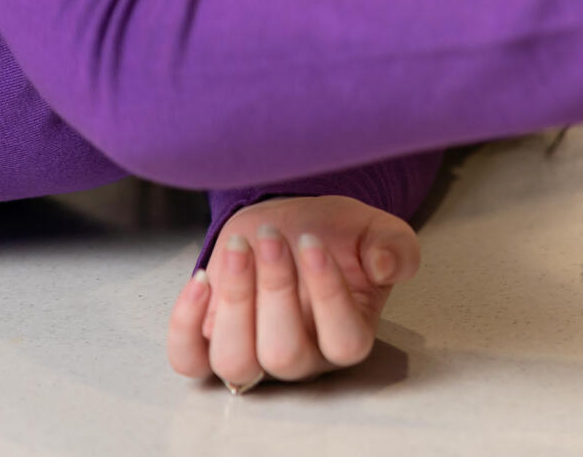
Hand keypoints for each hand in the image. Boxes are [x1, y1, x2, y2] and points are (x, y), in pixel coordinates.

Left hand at [166, 195, 419, 389]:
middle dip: (274, 290)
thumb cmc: (336, 234)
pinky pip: (188, 358)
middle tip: (271, 238)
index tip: (313, 244)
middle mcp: (301, 359)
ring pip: (235, 361)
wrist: (289, 222)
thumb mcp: (378, 231)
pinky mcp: (209, 345)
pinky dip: (185, 323)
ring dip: (233, 301)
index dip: (327, 296)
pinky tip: (203, 278)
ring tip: (240, 248)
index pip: (343, 342)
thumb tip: (386, 267)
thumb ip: (396, 247)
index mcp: (348, 337)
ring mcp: (253, 357)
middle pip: (283, 355)